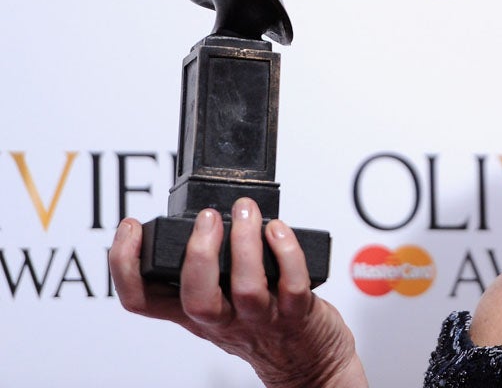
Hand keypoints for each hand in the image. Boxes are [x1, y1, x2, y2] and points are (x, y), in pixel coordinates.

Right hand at [109, 198, 368, 387]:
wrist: (306, 360)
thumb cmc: (261, 324)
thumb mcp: (218, 301)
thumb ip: (204, 268)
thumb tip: (195, 214)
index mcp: (192, 312)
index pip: (141, 300)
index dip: (126, 266)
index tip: (131, 227)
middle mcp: (222, 318)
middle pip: (196, 298)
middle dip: (198, 253)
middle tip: (207, 218)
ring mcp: (260, 317)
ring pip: (246, 288)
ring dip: (245, 243)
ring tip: (246, 211)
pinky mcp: (298, 313)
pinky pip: (293, 283)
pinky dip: (287, 253)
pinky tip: (279, 230)